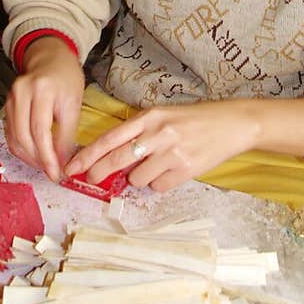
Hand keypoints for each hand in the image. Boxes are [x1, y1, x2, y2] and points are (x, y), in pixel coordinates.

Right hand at [3, 37, 84, 180]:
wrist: (50, 59)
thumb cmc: (66, 78)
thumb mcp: (74, 103)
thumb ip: (67, 134)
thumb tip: (62, 163)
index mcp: (42, 89)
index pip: (40, 130)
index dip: (47, 156)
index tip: (56, 174)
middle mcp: (21, 93)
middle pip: (24, 137)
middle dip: (38, 160)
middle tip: (52, 173)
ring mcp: (10, 99)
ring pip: (14, 139)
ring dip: (29, 158)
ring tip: (45, 166)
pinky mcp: (6, 106)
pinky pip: (11, 134)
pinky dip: (22, 149)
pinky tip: (35, 155)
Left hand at [62, 100, 260, 193]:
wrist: (231, 123)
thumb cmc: (194, 120)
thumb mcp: (163, 116)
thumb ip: (139, 133)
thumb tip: (112, 159)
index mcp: (149, 117)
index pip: (110, 139)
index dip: (88, 155)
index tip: (72, 167)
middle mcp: (158, 133)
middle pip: (116, 160)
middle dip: (99, 172)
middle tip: (92, 179)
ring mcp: (172, 152)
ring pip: (137, 178)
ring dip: (140, 178)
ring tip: (157, 165)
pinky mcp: (185, 169)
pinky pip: (158, 186)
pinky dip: (161, 183)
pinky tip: (173, 170)